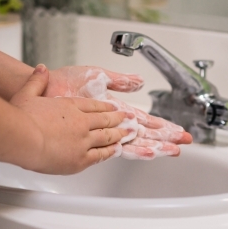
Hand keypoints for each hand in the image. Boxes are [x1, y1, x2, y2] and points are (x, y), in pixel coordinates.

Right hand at [11, 64, 131, 174]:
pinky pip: (101, 155)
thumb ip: (36, 81)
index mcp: (70, 107)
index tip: (113, 107)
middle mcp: (81, 122)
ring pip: (107, 136)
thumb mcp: (27, 93)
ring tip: (127, 133)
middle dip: (118, 118)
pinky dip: (111, 152)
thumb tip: (41, 69)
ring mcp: (83, 141)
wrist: (22, 138)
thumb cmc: (22, 118)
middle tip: (128, 118)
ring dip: (119, 134)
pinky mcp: (81, 159)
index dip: (105, 107)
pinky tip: (116, 150)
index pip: (93, 105)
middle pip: (105, 119)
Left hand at [42, 67, 192, 159]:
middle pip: (145, 132)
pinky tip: (148, 153)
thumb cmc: (65, 82)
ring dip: (156, 145)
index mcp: (115, 108)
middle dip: (165, 137)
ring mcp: (104, 131)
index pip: (143, 118)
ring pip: (136, 141)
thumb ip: (119, 79)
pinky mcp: (93, 137)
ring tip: (172, 150)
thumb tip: (140, 81)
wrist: (43, 89)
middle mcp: (112, 122)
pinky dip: (136, 149)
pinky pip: (119, 145)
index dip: (161, 124)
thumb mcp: (97, 75)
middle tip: (184, 143)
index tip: (176, 129)